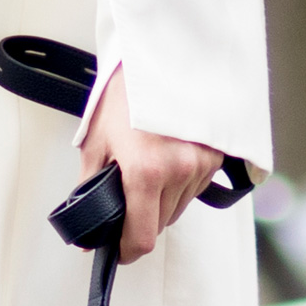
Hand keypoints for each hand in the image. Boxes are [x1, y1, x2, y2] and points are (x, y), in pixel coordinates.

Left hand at [79, 64, 220, 262]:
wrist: (158, 54)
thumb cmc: (124, 93)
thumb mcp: (96, 141)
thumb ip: (91, 188)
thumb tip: (89, 225)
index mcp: (146, 172)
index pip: (142, 238)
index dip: (126, 251)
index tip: (118, 251)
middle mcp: (179, 171)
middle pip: (161, 225)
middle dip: (140, 220)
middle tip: (125, 197)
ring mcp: (202, 163)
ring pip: (179, 208)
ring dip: (161, 202)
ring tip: (147, 170)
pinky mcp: (216, 154)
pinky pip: (196, 187)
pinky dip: (180, 184)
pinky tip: (167, 160)